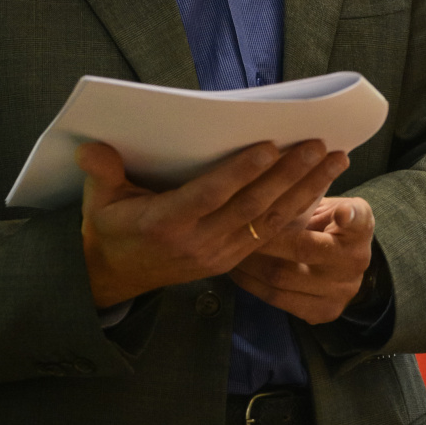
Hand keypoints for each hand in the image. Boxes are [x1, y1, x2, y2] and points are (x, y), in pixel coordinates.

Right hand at [78, 140, 349, 307]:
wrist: (114, 278)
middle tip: (318, 145)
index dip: (241, 171)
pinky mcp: (230, 260)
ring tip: (333, 160)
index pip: (211, 194)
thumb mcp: (98, 201)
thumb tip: (92, 147)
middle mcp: (199, 242)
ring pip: (270, 221)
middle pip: (252, 206)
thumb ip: (100, 172)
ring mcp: (219, 254)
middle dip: (290, 175)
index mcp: (167, 223)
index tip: (268, 146)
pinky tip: (318, 186)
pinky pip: (269, 233)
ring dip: (305, 190)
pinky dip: (297, 210)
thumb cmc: (110, 229)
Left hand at [228, 195, 374, 323]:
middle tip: (234, 222)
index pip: (357, 220)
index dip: (349, 216)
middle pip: (304, 249)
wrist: (345, 266)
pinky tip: (234, 268)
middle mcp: (354, 263)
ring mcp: (339, 292)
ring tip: (225, 243)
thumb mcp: (332, 201)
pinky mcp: (322, 312)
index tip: (341, 212)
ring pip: (283, 277)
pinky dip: (251, 283)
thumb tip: (285, 164)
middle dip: (264, 235)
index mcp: (360, 228)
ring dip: (249, 260)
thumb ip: (316, 192)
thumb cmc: (330, 222)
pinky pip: (277, 299)